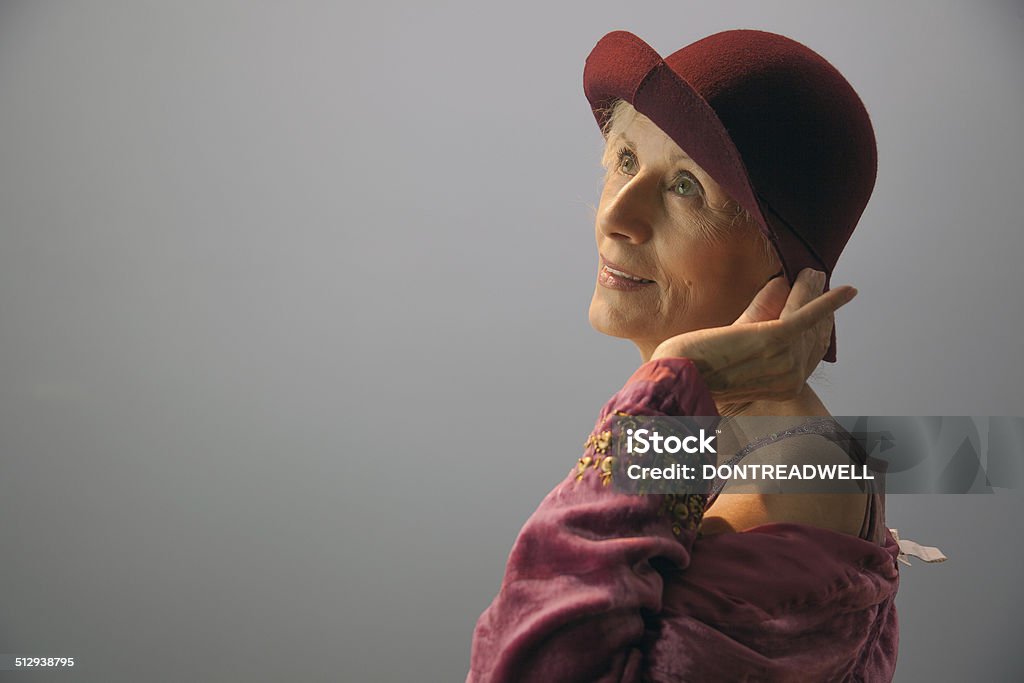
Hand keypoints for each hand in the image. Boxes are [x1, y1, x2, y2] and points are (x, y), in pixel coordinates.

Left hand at [650, 269, 856, 403]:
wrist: (676, 379)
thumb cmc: (692, 371)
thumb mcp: (730, 355)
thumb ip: (752, 330)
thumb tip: (772, 294)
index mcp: (782, 390)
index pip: (811, 354)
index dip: (819, 328)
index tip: (822, 310)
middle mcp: (789, 379)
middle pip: (814, 334)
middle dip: (820, 307)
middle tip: (819, 282)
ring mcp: (784, 359)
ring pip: (808, 318)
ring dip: (814, 291)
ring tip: (814, 273)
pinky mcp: (775, 339)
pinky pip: (807, 315)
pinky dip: (828, 301)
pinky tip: (846, 290)